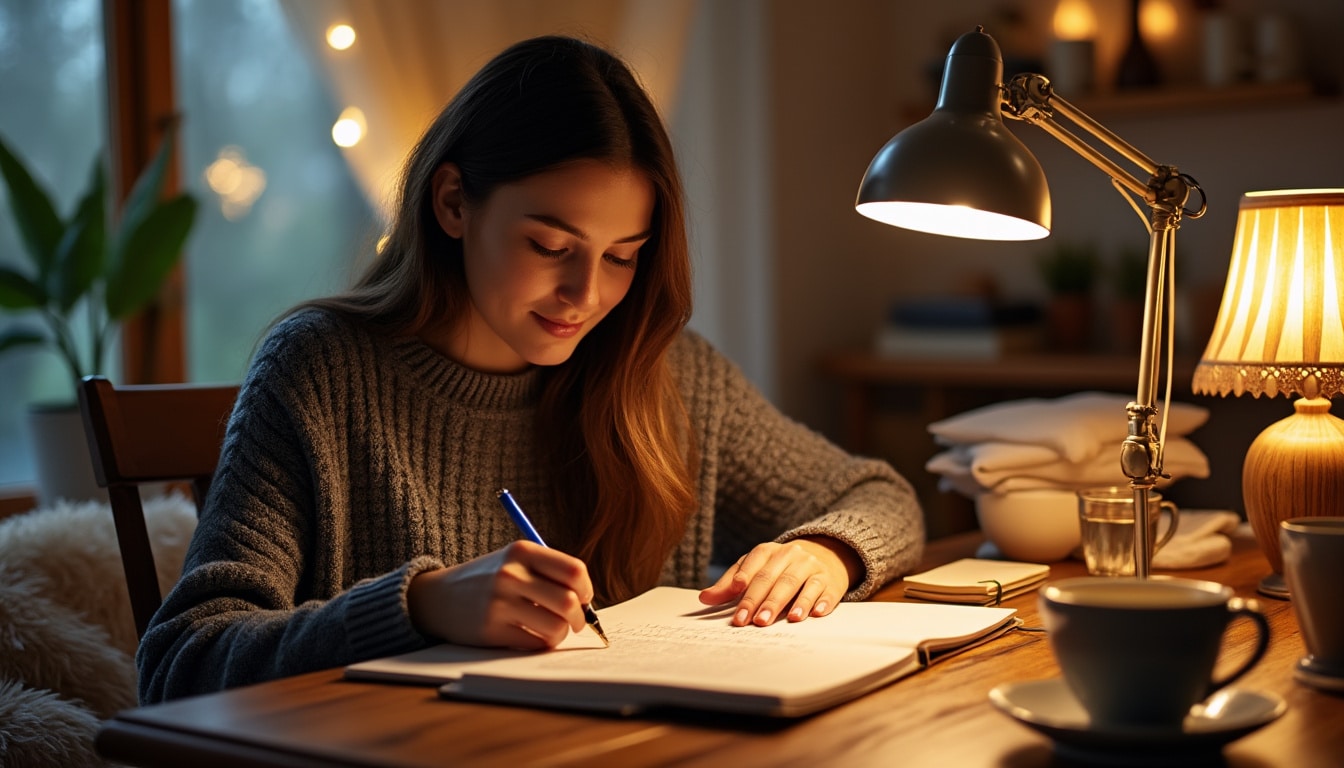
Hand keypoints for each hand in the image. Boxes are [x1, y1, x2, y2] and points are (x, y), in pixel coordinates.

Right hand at [407, 541, 594, 648]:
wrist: (439, 597)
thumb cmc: (488, 580)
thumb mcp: (514, 562)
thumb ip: (549, 573)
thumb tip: (586, 603)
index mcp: (522, 551)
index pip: (574, 571)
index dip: (586, 589)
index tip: (583, 598)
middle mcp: (511, 575)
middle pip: (568, 602)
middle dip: (580, 618)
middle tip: (576, 622)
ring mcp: (500, 603)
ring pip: (556, 627)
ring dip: (561, 633)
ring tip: (552, 629)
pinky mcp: (492, 630)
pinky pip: (536, 643)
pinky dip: (542, 644)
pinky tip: (532, 637)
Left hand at [698, 537, 860, 626]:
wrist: (823, 554)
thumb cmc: (779, 568)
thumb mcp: (754, 569)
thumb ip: (729, 584)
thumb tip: (704, 598)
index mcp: (768, 551)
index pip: (754, 569)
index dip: (744, 590)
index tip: (737, 612)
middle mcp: (790, 555)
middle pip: (775, 579)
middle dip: (765, 601)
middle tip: (755, 621)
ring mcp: (812, 567)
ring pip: (799, 584)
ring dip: (793, 603)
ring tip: (788, 620)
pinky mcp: (830, 581)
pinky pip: (826, 591)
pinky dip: (821, 602)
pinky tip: (815, 614)